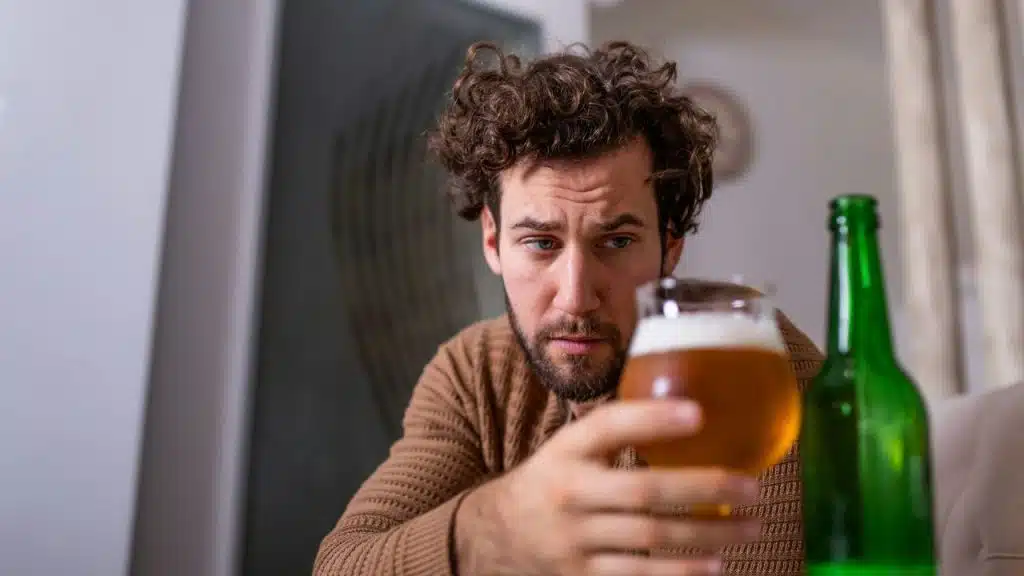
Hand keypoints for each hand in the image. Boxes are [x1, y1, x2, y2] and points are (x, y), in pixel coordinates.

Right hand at [454, 400, 761, 575]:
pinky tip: (714, 565)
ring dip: (706, 534)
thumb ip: (615, 433)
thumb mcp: (570, 447)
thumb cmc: (553, 480)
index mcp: (567, 450)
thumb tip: (688, 408)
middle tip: (750, 486)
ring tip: (751, 527)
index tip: (698, 412)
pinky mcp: (582, 575)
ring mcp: (575, 538)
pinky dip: (679, 572)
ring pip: (650, 538)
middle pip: (642, 491)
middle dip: (702, 488)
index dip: (652, 419)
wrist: (500, 533)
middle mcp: (569, 492)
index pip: (607, 427)